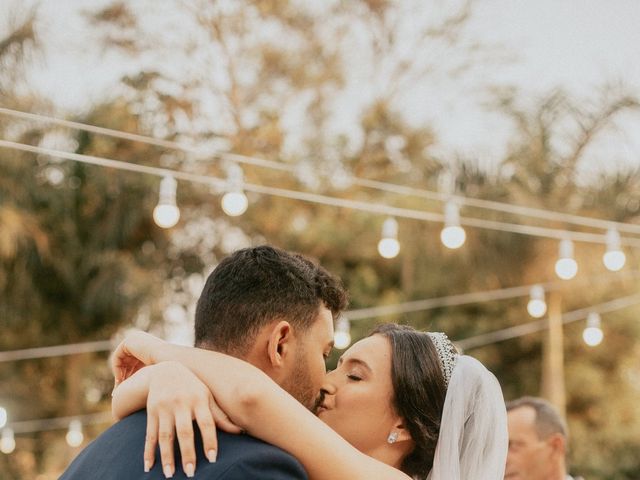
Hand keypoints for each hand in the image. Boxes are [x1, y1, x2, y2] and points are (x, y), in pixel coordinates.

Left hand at [111, 331, 166, 386]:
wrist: (168, 360)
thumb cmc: (165, 369)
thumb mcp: (151, 372)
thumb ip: (143, 375)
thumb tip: (140, 386)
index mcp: (147, 344)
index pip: (133, 361)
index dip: (129, 374)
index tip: (126, 387)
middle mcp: (139, 339)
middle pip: (125, 360)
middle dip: (122, 374)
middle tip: (119, 388)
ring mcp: (134, 338)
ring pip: (120, 359)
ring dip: (119, 373)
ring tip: (120, 386)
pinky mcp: (129, 341)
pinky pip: (117, 356)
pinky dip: (117, 368)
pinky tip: (121, 379)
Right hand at [144, 361, 242, 477]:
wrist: (165, 370)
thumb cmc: (192, 387)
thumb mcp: (207, 396)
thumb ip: (220, 415)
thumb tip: (240, 431)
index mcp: (199, 399)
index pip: (206, 423)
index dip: (210, 440)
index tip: (212, 459)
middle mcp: (181, 403)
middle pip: (184, 431)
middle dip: (187, 453)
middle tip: (190, 473)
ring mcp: (165, 408)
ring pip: (165, 435)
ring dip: (166, 456)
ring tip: (169, 474)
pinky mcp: (151, 412)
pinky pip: (149, 435)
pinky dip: (148, 452)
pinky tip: (148, 467)